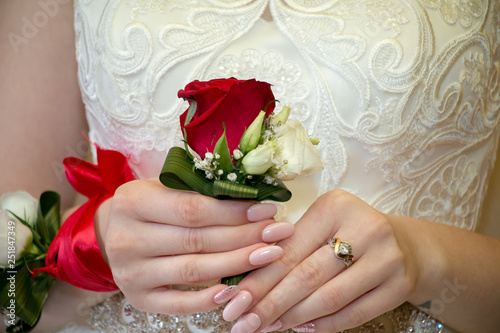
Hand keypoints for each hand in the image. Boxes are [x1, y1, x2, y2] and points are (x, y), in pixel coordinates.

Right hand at [98, 179, 294, 314]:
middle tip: (278, 233)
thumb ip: (200, 192)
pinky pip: (177, 302)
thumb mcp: (164, 187)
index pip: (193, 210)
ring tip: (269, 255)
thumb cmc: (148, 205)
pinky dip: (207, 299)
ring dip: (237, 264)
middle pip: (198, 240)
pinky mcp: (138, 297)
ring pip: (194, 270)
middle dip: (245, 237)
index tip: (267, 209)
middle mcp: (128, 239)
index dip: (234, 212)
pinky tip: (234, 290)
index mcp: (134, 202)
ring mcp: (131, 272)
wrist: (110, 232)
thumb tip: (253, 198)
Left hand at [228, 189, 422, 332]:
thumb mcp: (321, 226)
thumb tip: (247, 283)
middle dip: (270, 304)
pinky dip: (324, 325)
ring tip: (267, 327)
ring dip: (293, 317)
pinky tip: (301, 329)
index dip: (259, 279)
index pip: (289, 250)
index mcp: (335, 206)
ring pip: (329, 298)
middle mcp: (364, 228)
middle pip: (307, 275)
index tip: (234, 301)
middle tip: (244, 323)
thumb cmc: (350, 232)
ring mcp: (386, 258)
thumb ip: (289, 245)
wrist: (407, 244)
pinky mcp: (399, 285)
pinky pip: (354, 314)